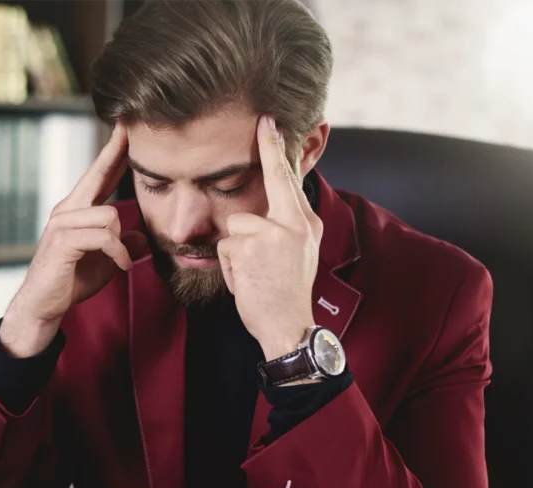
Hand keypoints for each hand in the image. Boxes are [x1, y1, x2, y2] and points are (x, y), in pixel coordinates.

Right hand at [0, 123, 148, 357]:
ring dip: (120, 242)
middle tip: (129, 128)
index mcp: (76, 210)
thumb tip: (142, 238)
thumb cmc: (71, 281)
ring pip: (108, 215)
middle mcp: (67, 210)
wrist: (43, 305)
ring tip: (120, 262)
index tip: (125, 128)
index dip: (113, 152)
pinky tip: (119, 267)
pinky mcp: (63, 241)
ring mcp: (62, 224)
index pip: (98, 175)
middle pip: (97, 176)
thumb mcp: (106, 262)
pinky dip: (117, 254)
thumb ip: (123, 246)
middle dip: (115, 154)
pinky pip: (103, 237)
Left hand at [217, 115, 321, 360]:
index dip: (277, 149)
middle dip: (267, 148)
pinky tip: (246, 281)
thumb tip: (276, 202)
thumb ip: (285, 226)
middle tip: (264, 118)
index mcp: (306, 223)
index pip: (289, 180)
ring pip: (235, 226)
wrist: (288, 324)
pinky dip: (230, 268)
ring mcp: (274, 232)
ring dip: (235, 252)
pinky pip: (226, 247)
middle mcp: (295, 222)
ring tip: (252, 273)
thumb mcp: (297, 253)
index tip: (270, 121)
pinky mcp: (252, 245)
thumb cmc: (286, 293)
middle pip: (269, 182)